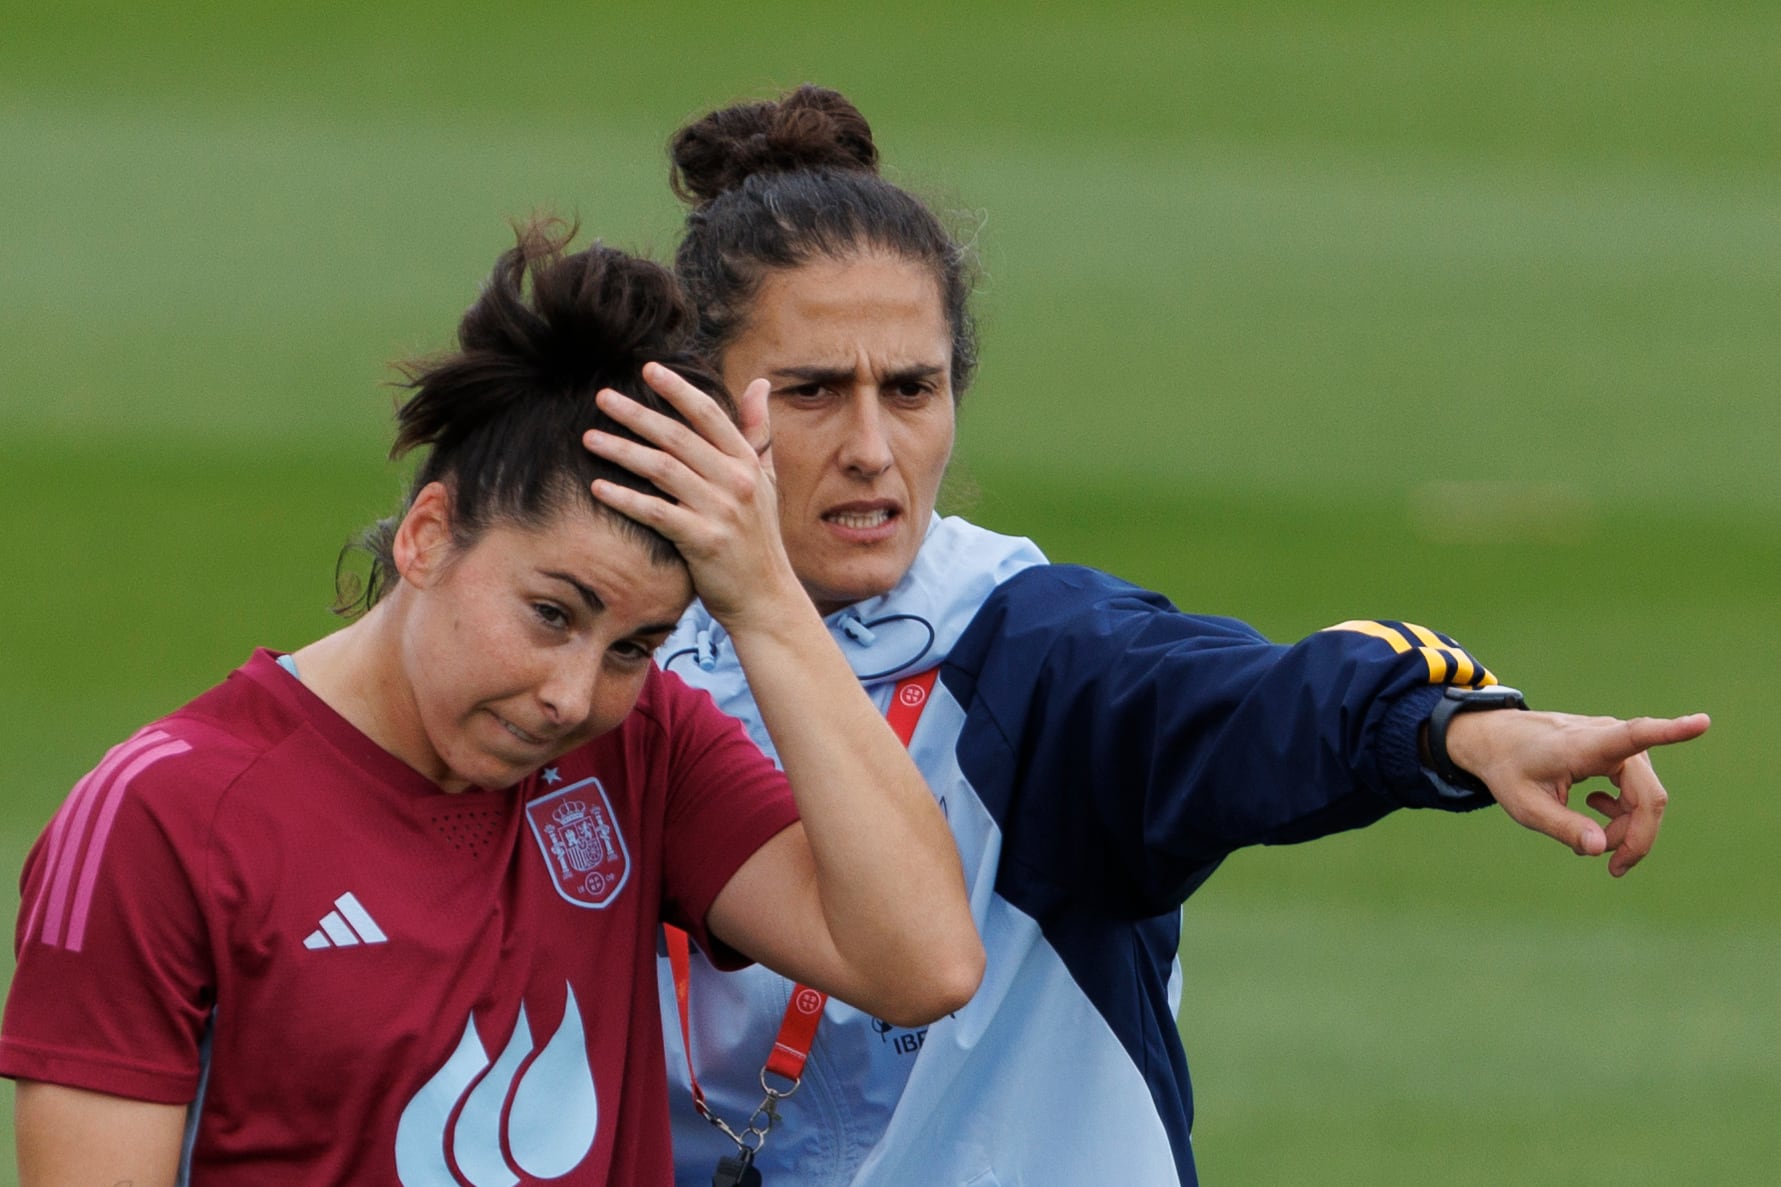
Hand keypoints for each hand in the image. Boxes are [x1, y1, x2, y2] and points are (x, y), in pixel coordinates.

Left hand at [582, 364, 799, 624]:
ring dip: (622, 451)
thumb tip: (758, 383)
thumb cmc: (758, 539)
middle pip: (677, 437)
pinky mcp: (703, 541)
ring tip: (589, 438)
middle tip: (602, 397)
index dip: (678, 389)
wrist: (766, 599)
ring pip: (662, 469)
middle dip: (637, 414)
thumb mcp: (766, 482)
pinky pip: (655, 512)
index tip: (648, 369)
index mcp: (748, 463)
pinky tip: (598, 487)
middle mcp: (736, 481)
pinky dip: (625, 498)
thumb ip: (757, 433)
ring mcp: (721, 511)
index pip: (709, 415)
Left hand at [1444, 709, 1709, 875]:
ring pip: (1646, 798)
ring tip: (1593, 842)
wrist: (1499, 741)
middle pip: (1648, 797)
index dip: (1671, 732)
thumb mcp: (1526, 806)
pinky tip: (1596, 810)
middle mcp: (1609, 738)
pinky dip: (1625, 814)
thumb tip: (1601, 850)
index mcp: (1585, 745)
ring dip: (1627, 828)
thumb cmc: (1509, 770)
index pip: (1634, 735)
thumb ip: (1563, 827)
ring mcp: (1619, 743)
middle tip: (1613, 869)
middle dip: (1636, 838)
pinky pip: (1639, 791)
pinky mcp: (1622, 750)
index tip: (1702, 722)